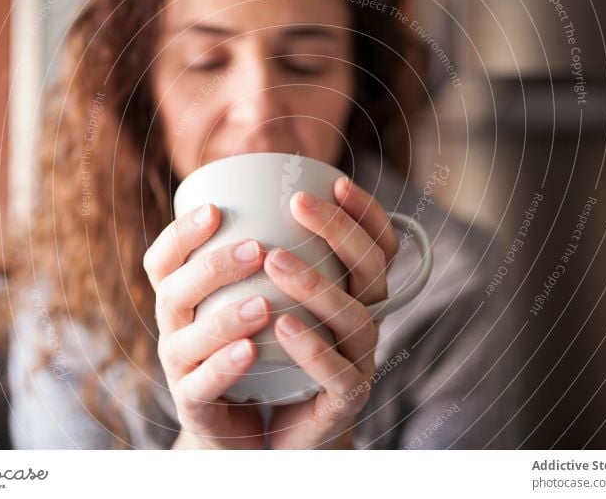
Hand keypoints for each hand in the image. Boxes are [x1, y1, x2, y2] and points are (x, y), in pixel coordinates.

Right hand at [143, 204, 269, 448]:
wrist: (246, 424)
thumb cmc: (254, 347)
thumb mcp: (251, 300)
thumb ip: (267, 261)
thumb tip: (314, 192)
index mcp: (180, 298)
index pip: (162, 260)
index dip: (180, 233)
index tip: (215, 209)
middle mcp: (173, 330)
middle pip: (173, 293)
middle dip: (212, 268)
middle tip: (257, 250)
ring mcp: (180, 370)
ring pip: (185, 341)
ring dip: (223, 319)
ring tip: (263, 304)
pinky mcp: (195, 407)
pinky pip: (203, 387)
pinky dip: (225, 366)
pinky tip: (252, 350)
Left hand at [265, 176, 398, 448]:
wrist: (266, 424)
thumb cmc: (263, 351)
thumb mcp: (262, 299)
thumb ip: (258, 257)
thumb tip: (227, 198)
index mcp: (355, 291)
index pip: (378, 244)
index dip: (366, 212)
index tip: (334, 182)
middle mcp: (365, 319)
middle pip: (371, 269)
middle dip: (339, 230)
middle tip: (298, 203)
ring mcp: (360, 360)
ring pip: (355, 318)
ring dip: (317, 285)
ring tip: (274, 259)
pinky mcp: (344, 400)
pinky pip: (336, 373)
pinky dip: (312, 347)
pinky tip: (282, 325)